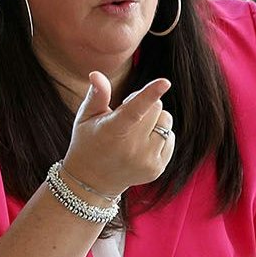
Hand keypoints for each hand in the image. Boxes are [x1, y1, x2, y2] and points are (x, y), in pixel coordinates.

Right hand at [60, 73, 174, 199]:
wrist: (91, 182)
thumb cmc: (88, 142)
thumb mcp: (85, 118)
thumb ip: (96, 95)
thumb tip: (96, 74)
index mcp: (112, 132)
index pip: (134, 110)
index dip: (149, 94)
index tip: (165, 82)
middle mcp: (132, 149)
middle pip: (156, 108)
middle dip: (146, 105)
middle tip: (127, 115)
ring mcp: (147, 161)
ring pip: (166, 122)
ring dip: (155, 120)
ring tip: (135, 131)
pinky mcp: (157, 168)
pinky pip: (170, 137)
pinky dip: (159, 136)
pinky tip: (141, 144)